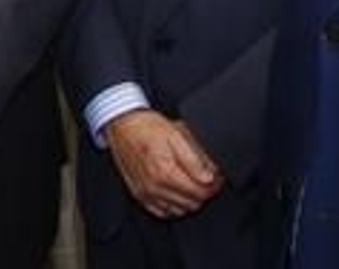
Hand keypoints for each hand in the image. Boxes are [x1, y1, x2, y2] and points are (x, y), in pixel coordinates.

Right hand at [105, 110, 222, 219]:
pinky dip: (174, 205)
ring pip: (179, 210)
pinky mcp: (139, 195)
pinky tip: (177, 191)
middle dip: (203, 192)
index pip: (200, 192)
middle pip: (192, 204)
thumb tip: (209, 177)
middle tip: (206, 178)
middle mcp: (154, 187)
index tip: (217, 177)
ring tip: (191, 182)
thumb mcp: (176, 134)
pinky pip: (163, 212)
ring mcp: (146, 193)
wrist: (122, 125)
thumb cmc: (147, 127)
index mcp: (165, 172)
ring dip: (189, 199)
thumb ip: (194, 159)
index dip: (213, 186)